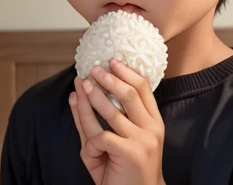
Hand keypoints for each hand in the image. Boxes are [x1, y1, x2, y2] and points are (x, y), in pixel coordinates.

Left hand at [69, 59, 165, 184]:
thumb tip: (78, 94)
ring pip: (112, 111)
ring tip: (82, 86)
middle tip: (93, 70)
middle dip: (109, 79)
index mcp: (154, 121)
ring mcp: (143, 140)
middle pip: (129, 93)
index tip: (112, 61)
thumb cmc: (126, 171)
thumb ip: (102, 121)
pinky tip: (88, 149)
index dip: (127, 72)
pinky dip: (90, 142)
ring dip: (93, 97)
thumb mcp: (118, 143)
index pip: (143, 88)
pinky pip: (101, 138)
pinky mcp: (131, 153)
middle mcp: (152, 128)